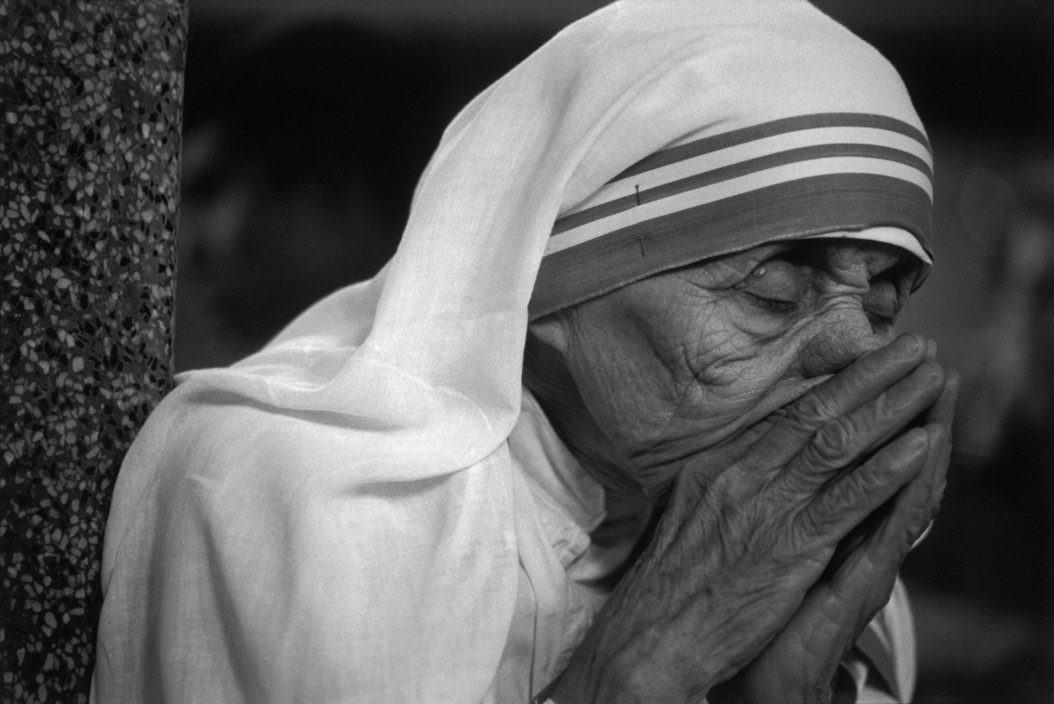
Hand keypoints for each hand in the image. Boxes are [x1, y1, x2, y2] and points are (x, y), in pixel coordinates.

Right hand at [551, 334, 949, 703]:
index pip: (784, 415)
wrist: (652, 634)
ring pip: (838, 444)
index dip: (834, 383)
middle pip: (817, 413)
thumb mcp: (684, 516)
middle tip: (913, 345)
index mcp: (718, 466)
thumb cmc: (668, 584)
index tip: (870, 358)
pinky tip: (918, 447)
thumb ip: (721, 484)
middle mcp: (743, 475)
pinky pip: (846, 501)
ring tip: (929, 378)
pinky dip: (885, 471)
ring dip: (890, 407)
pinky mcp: (789, 548)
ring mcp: (767, 509)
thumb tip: (747, 462)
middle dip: (871, 375)